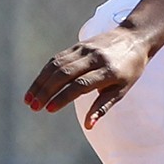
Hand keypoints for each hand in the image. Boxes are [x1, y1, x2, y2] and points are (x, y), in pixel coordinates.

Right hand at [24, 26, 151, 129]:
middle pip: (65, 73)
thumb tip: (89, 126)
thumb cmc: (130, 69)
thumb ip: (103, 106)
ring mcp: (85, 49)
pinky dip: (44, 72)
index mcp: (109, 71)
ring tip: (29, 99)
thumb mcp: (122, 90)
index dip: (64, 97)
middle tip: (34, 107)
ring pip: (57, 65)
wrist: (134, 38)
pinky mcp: (78, 45)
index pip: (81, 85)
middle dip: (46, 91)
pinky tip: (37, 86)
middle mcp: (95, 58)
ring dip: (40, 82)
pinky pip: (57, 58)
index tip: (50, 109)